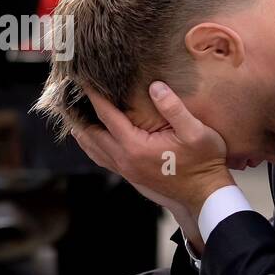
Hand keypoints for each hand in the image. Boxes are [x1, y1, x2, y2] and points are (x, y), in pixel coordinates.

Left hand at [72, 81, 233, 229]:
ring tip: (73, 114)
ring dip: (82, 131)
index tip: (83, 80)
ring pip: (92, 149)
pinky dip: (91, 145)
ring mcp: (126, 169)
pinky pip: (102, 158)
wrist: (205, 195)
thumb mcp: (195, 132)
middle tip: (68, 96)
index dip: (94, 96)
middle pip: (91, 134)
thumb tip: (155, 86)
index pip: (106, 116)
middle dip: (79, 114)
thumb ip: (174, 108)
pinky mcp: (130, 175)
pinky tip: (91, 136)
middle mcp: (124, 160)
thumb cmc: (204, 162)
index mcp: (135, 147)